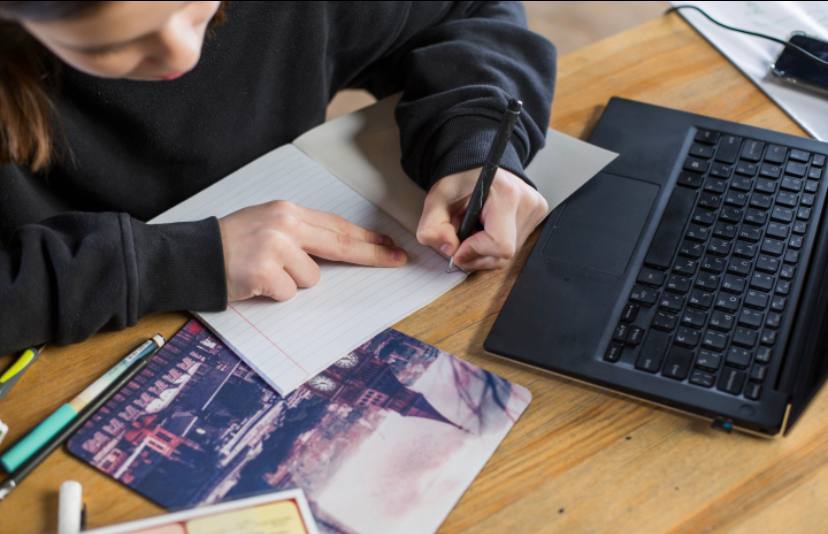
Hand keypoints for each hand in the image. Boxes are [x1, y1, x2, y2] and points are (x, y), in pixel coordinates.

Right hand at [219, 200, 406, 301]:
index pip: (336, 226)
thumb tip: (338, 253)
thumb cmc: (230, 244)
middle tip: (398, 260)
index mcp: (287, 211)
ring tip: (265, 273)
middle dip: (373, 255)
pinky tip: (255, 283)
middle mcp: (285, 224)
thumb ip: (300, 234)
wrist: (189, 255)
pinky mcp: (265, 272)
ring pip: (312, 278)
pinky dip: (274, 294)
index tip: (391, 244)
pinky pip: (289, 293)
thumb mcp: (267, 225)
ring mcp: (275, 247)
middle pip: (341, 244)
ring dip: (292, 283)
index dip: (367, 238)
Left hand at [416, 168, 548, 270]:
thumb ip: (434, 228)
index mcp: (506, 194)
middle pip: (504, 255)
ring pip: (508, 255)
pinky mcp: (537, 215)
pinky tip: (486, 229)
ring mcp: (536, 210)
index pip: (500, 245)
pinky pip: (515, 246)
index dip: (475, 252)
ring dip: (484, 251)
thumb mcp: (436, 200)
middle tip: (461, 240)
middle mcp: (527, 202)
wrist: (479, 164)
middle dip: (476, 255)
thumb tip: (449, 250)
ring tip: (473, 230)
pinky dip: (494, 246)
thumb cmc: (460, 178)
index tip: (458, 248)